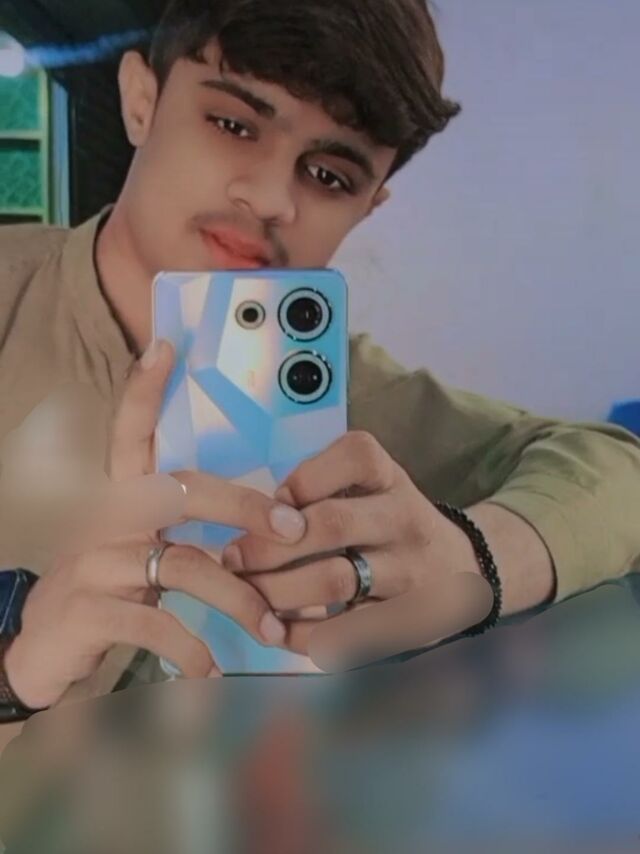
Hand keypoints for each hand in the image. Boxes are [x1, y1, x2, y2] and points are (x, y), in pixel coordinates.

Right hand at [4, 341, 307, 708]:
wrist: (40, 649)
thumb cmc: (111, 590)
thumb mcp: (144, 556)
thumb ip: (192, 541)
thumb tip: (272, 541)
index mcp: (120, 498)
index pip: (129, 432)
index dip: (144, 391)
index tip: (166, 347)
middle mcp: (105, 519)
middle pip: (181, 492)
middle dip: (245, 507)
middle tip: (293, 528)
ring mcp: (95, 562)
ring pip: (185, 566)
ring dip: (238, 599)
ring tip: (270, 630)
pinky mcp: (89, 610)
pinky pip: (156, 623)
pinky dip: (193, 648)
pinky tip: (211, 669)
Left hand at [222, 432, 492, 667]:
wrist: (465, 572)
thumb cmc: (392, 526)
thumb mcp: (371, 490)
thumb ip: (323, 491)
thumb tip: (259, 515)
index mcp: (392, 479)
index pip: (355, 456)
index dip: (302, 479)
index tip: (272, 505)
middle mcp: (405, 518)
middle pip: (332, 524)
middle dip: (269, 545)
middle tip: (232, 559)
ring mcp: (411, 572)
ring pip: (335, 582)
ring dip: (277, 592)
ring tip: (247, 598)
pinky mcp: (412, 621)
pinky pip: (350, 633)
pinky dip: (304, 637)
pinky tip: (278, 633)